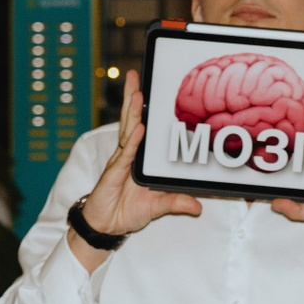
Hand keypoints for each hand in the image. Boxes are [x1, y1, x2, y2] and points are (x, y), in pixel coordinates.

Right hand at [67, 76, 202, 269]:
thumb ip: (176, 202)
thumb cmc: (125, 211)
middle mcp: (127, 156)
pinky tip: (138, 128)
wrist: (106, 227)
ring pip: (127, 132)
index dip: (141, 108)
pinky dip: (132, 141)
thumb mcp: (157, 206)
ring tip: (137, 92)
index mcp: (136, 158)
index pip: (140, 127)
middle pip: (130, 121)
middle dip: (132, 98)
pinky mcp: (113, 175)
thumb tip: (198, 206)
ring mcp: (119, 163)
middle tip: (134, 75)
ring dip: (132, 111)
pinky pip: (125, 155)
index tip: (148, 88)